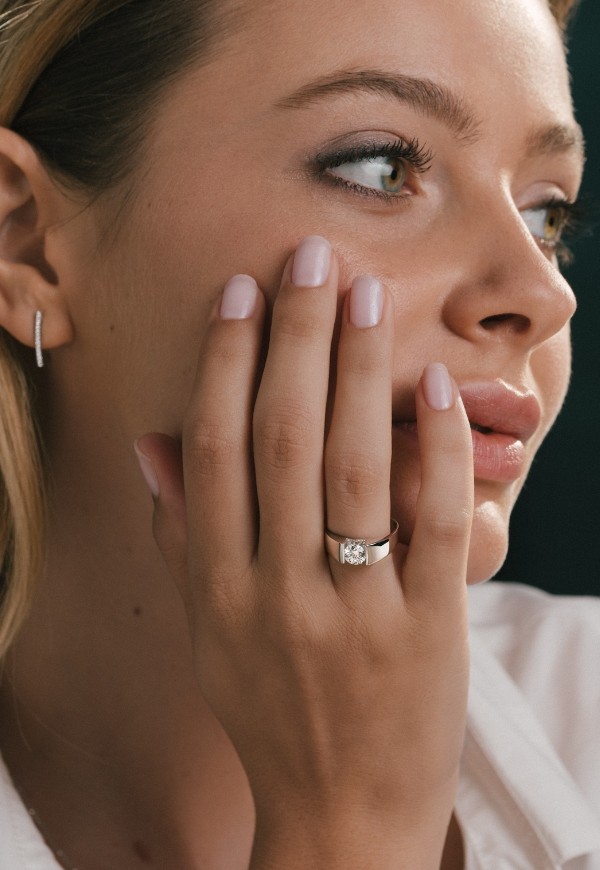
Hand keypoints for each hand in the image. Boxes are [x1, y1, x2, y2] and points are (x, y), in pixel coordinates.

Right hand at [135, 236, 473, 868]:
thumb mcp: (207, 633)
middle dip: (294, 336)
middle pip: (281, 438)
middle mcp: (278, 593)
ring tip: (363, 294)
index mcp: (218, 589)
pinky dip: (435, 450)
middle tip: (310, 257)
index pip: (215, 448)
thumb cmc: (270, 712)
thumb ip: (181, 538)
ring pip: (353, 468)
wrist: (341, 812)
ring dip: (357, 370)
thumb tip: (154, 445)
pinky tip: (434, 385)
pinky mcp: (427, 631)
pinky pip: (430, 526)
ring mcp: (354, 612)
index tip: (242, 291)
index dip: (225, 361)